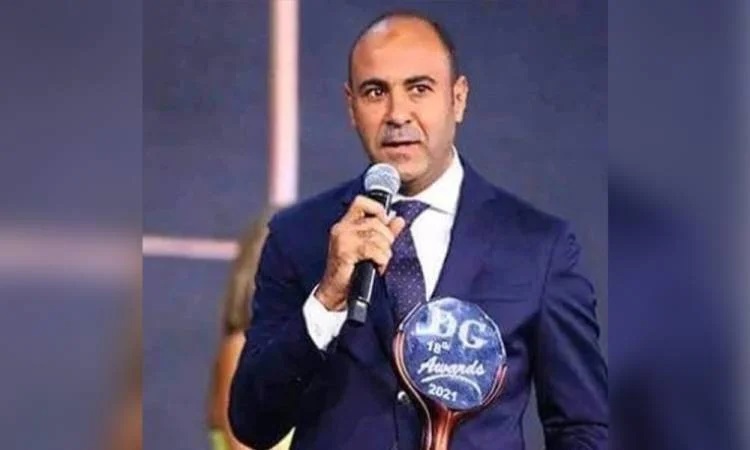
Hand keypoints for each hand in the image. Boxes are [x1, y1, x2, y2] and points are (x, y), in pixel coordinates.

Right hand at [316, 195, 405, 310]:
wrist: (334, 291)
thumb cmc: (350, 270)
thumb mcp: (370, 247)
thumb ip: (384, 232)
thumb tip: (399, 219)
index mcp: (345, 224)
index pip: (361, 202)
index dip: (377, 208)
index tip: (384, 222)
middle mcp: (342, 228)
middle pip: (375, 222)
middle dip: (387, 239)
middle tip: (383, 252)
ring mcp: (342, 239)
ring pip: (376, 237)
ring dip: (384, 252)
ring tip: (379, 262)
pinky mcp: (345, 252)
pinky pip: (373, 250)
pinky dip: (381, 259)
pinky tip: (377, 266)